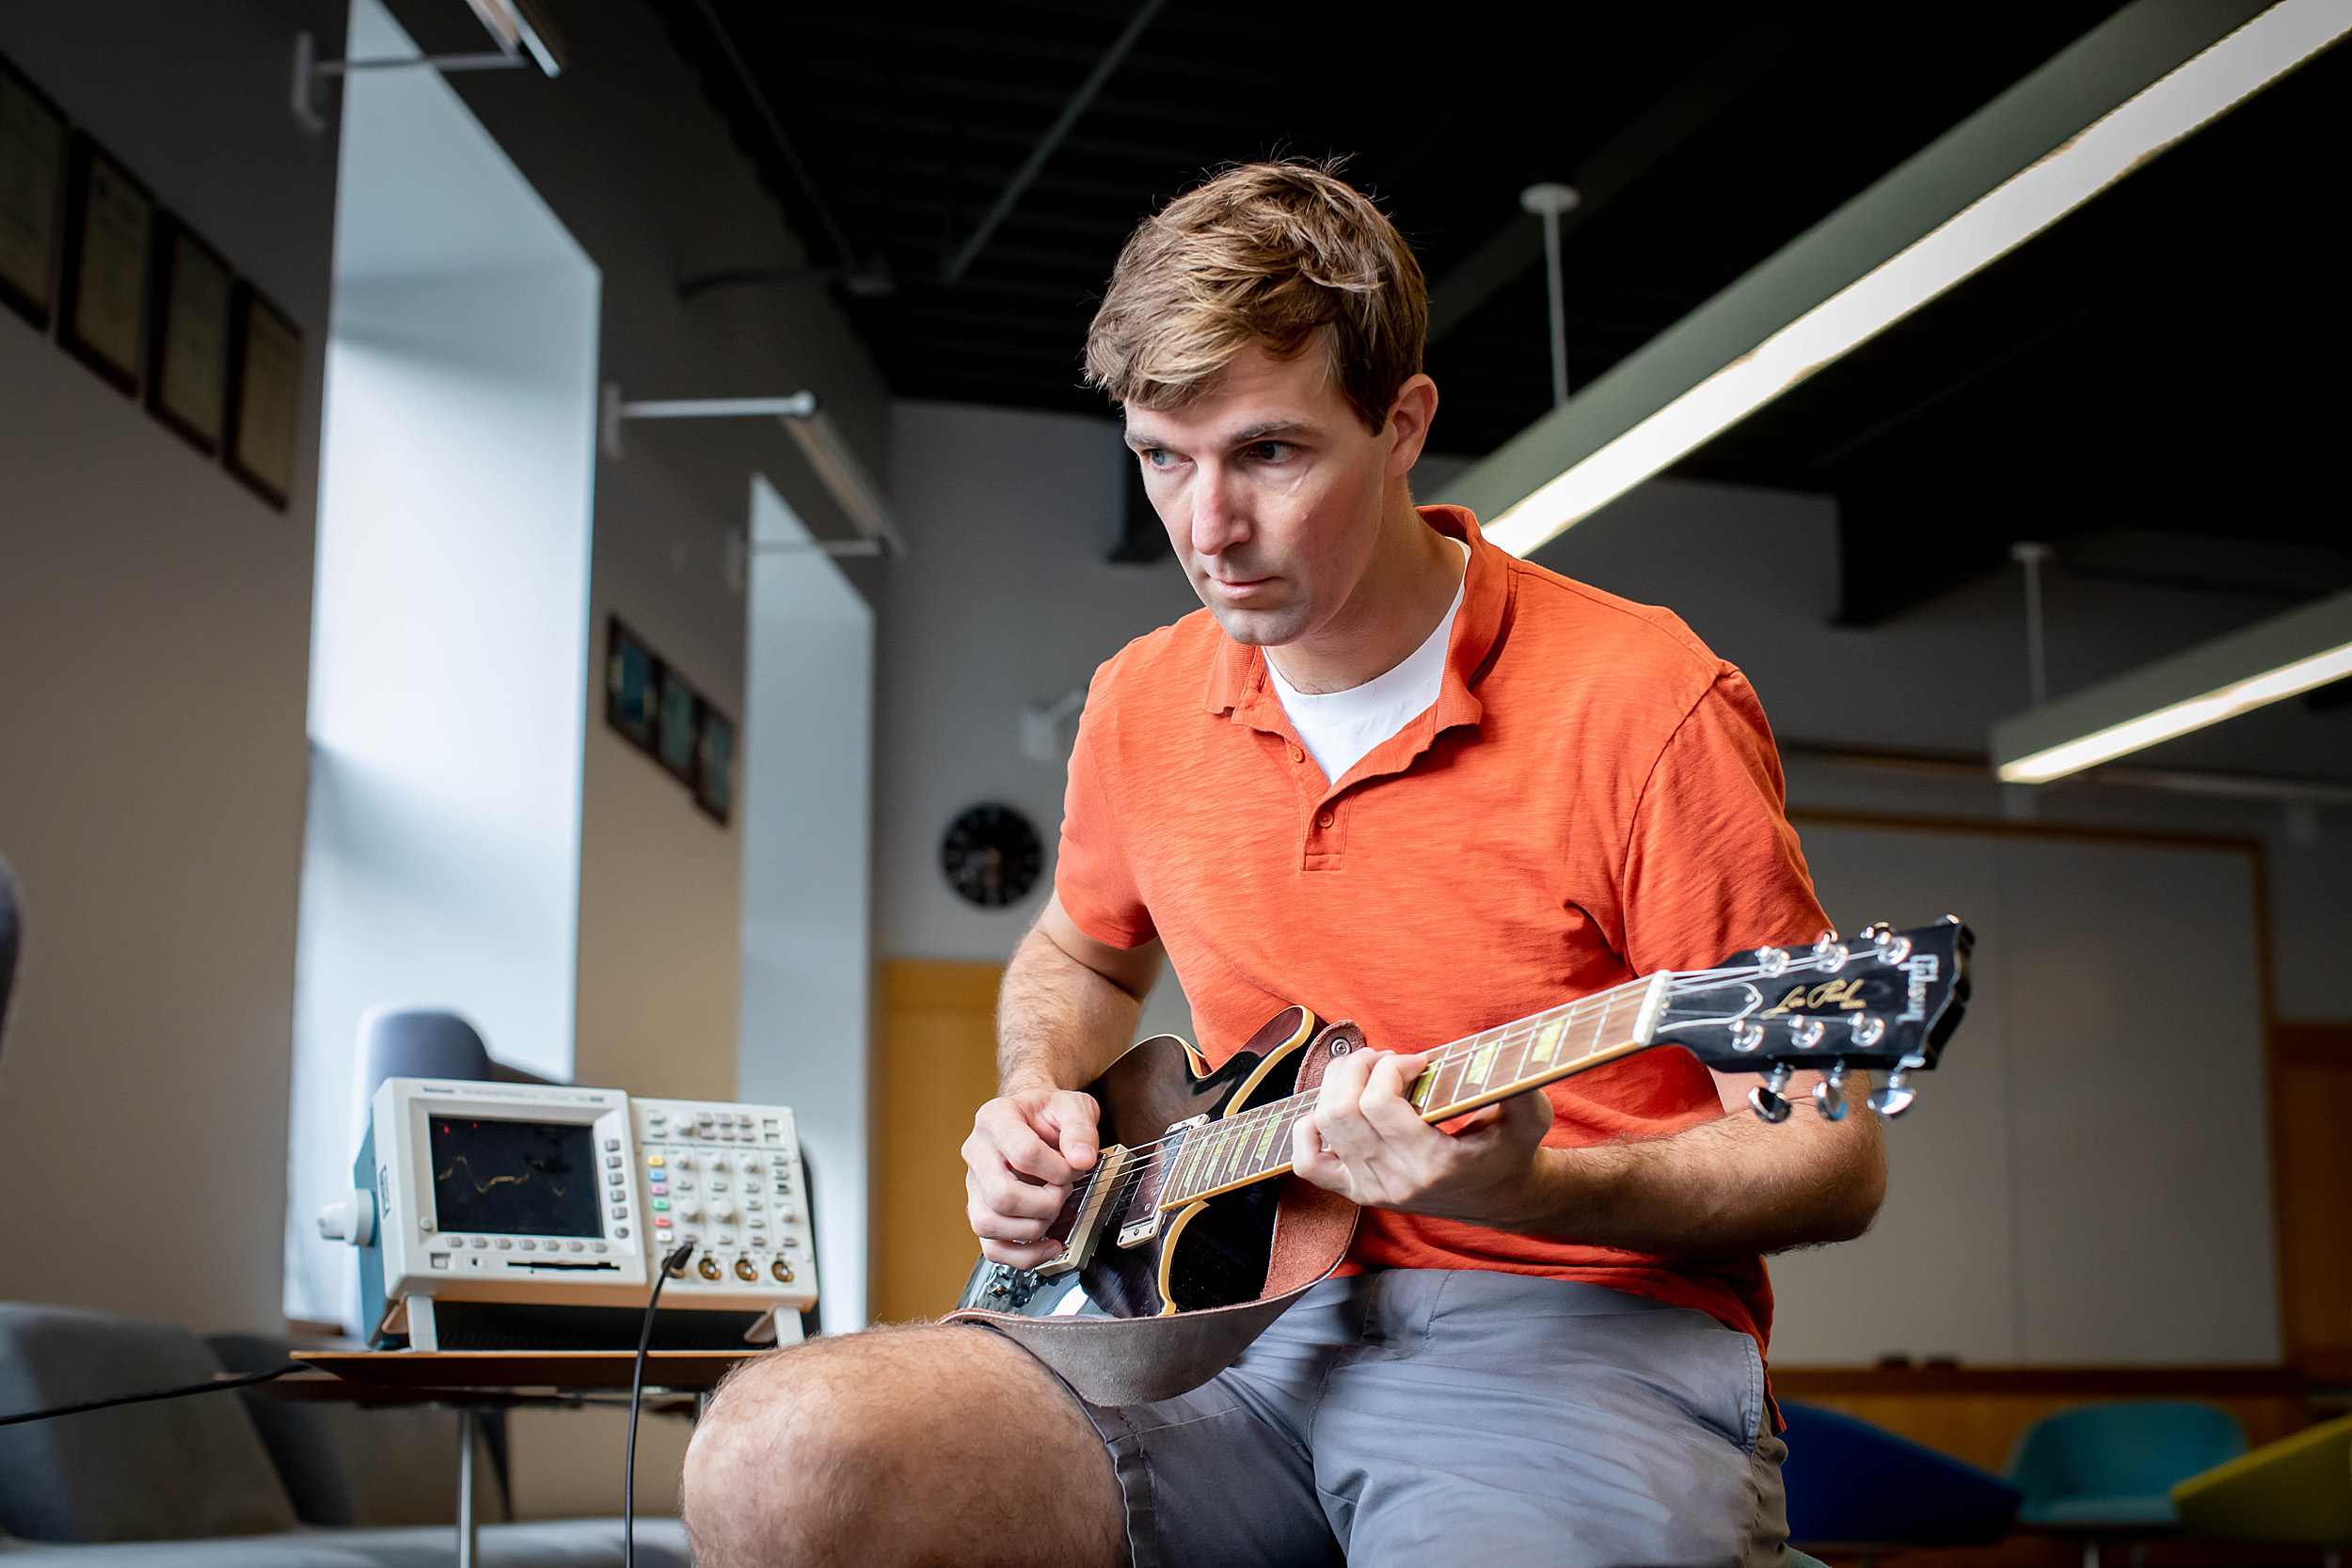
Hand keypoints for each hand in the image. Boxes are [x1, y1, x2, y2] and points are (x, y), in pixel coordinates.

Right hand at [963, 1088, 1100, 1268]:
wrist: (1033, 1116)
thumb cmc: (1047, 1112)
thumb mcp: (1071, 1106)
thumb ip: (1080, 1128)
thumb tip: (1082, 1159)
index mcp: (994, 1120)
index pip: (1024, 1154)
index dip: (1059, 1169)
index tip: (1074, 1167)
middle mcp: (977, 1153)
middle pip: (1002, 1196)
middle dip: (1046, 1202)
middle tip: (1063, 1190)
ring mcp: (975, 1185)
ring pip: (989, 1224)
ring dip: (1033, 1227)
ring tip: (1053, 1210)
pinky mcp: (981, 1210)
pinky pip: (992, 1248)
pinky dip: (1024, 1255)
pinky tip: (1049, 1244)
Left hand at [1291, 1049, 1556, 1227]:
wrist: (1500, 1198)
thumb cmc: (1511, 1150)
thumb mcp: (1530, 1117)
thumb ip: (1523, 1088)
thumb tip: (1512, 1054)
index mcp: (1433, 1163)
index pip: (1380, 1105)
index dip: (1391, 1068)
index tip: (1417, 1060)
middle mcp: (1394, 1180)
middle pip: (1342, 1111)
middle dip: (1358, 1067)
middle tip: (1385, 1057)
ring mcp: (1371, 1188)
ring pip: (1323, 1125)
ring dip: (1338, 1084)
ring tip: (1366, 1072)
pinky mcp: (1357, 1191)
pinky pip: (1309, 1163)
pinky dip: (1308, 1128)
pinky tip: (1334, 1106)